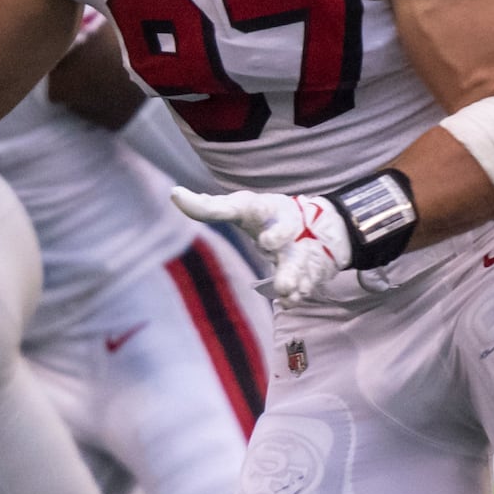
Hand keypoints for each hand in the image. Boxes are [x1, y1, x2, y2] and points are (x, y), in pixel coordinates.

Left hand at [171, 186, 351, 305]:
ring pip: (298, 260)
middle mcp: (287, 226)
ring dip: (291, 273)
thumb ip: (209, 207)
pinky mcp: (312, 269)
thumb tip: (175, 194)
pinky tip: (291, 299)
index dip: (259, 208)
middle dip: (278, 235)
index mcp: (267, 208)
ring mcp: (301, 248)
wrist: (318, 227)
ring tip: (284, 287)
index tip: (257, 210)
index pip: (259, 204)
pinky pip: (307, 281)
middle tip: (266, 242)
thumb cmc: (266, 217)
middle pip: (284, 229)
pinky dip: (300, 291)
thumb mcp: (241, 207)